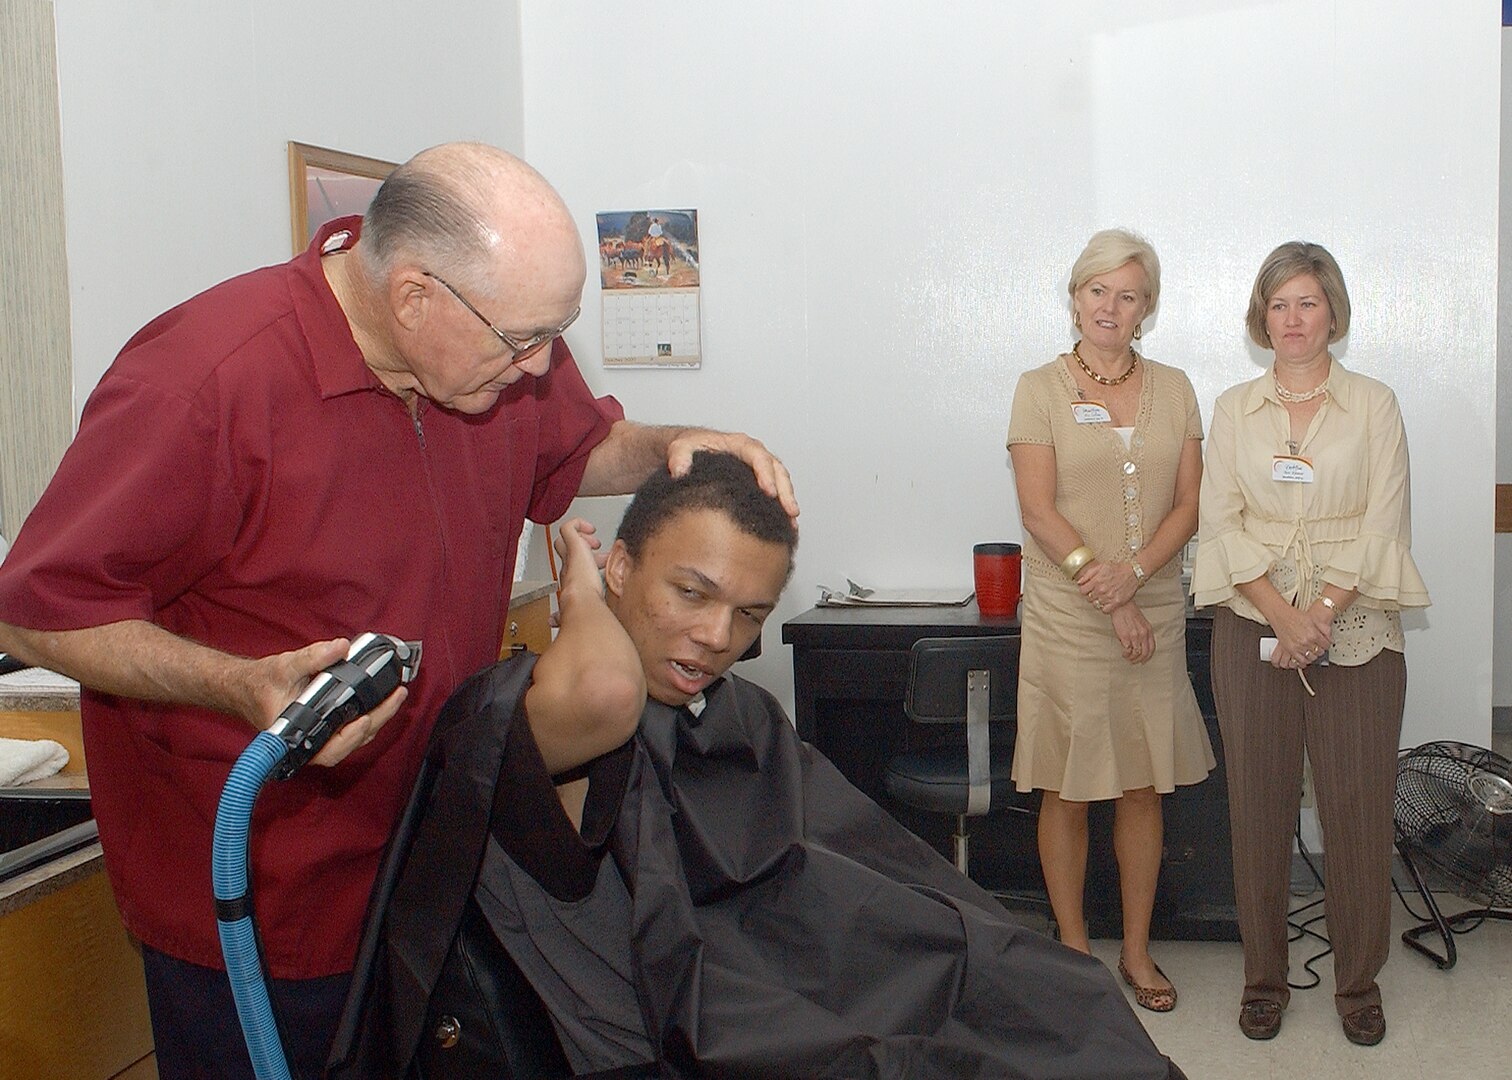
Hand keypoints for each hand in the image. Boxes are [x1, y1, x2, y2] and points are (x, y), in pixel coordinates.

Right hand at [247, 638, 407, 767]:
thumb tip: (341, 648)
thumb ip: (312, 658)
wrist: (248, 688)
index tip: (365, 719)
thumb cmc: (261, 684)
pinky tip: (383, 698)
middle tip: (396, 696)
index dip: (348, 738)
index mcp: (295, 735)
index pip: (327, 749)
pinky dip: (369, 714)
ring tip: (396, 695)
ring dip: (378, 718)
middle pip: (350, 742)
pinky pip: (351, 727)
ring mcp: (320, 737)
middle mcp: (310, 741)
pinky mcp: (327, 728)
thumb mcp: (284, 667)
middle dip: (377, 720)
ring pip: (354, 737)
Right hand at [551, 518, 606, 627]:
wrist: (582, 604)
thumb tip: (551, 622)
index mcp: (570, 583)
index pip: (568, 571)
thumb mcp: (579, 612)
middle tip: (596, 553)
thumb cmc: (585, 607)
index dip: (578, 569)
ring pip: (564, 539)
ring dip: (579, 537)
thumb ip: (565, 617)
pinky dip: (578, 524)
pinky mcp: (573, 546)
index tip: (592, 572)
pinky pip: (569, 527)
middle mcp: (567, 569)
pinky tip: (589, 528)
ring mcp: (569, 557)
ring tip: (593, 542)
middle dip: (580, 550)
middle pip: (563, 552)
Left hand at [666, 429, 798, 520]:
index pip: (758, 457)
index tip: (769, 491)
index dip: (766, 474)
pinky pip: (776, 494)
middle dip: (785, 492)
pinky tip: (785, 527)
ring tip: (792, 523)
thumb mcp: (680, 448)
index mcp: (740, 444)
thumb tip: (678, 471)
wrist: (690, 452)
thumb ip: (679, 457)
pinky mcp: (758, 483)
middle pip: (777, 471)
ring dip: (788, 502)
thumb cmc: (689, 448)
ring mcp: (759, 470)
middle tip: (790, 511)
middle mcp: (754, 455)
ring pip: (781, 483)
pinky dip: (781, 509)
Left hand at [1078, 560, 1138, 612]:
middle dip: (1091, 595)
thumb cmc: (1118, 569)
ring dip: (1098, 601)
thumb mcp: (1101, 567)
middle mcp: (1101, 590)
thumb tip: (1079, 582)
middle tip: (1097, 592)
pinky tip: (1107, 602)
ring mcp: (1109, 597)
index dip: (1084, 590)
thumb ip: (1088, 574)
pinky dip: (1105, 607)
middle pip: (1088, 598)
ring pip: (1096, 605)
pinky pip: (1105, 610)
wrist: (1133, 573)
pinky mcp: (1116, 602)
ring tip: (1103, 596)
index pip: (1082, 591)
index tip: (1088, 589)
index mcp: (1096, 581)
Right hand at [1110, 603, 1154, 663]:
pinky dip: (1126, 654)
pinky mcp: (1125, 637)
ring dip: (1131, 658)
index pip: (1151, 648)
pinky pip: (1128, 650)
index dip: (1148, 657)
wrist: (1121, 605)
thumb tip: (1139, 643)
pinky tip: (1123, 653)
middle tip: (1133, 662)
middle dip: (1139, 660)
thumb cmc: (1129, 612)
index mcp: (1148, 630)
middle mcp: (1143, 634)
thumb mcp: (1141, 622)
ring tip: (1127, 657)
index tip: (1143, 661)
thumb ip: (1142, 632)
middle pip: (1145, 653)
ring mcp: (1135, 636)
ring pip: (1136, 653)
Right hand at [1269, 605, 1329, 668]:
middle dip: (1320, 649)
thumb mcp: (1312, 620)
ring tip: (1312, 652)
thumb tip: (1329, 637)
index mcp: (1313, 634)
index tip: (1325, 643)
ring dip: (1313, 655)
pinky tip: (1305, 657)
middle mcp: (1305, 642)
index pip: (1326, 645)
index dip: (1326, 644)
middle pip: (1319, 652)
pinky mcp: (1290, 650)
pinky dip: (1304, 660)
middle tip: (1318, 647)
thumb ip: (1322, 630)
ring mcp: (1297, 647)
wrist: (1280, 615)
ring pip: (1311, 657)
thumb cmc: (1294, 616)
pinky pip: (1300, 660)